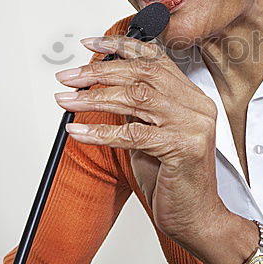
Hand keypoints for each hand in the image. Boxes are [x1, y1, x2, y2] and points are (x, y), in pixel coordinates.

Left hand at [54, 34, 223, 247]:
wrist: (196, 219)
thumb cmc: (172, 180)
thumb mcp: (150, 136)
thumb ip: (136, 111)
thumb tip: (102, 88)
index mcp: (191, 97)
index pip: (155, 59)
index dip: (121, 47)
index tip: (90, 45)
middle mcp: (196, 105)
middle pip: (143, 74)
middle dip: (99, 72)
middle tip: (69, 77)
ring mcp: (193, 125)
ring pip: (136, 97)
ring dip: (94, 98)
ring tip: (66, 100)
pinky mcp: (183, 147)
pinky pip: (133, 134)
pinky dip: (100, 132)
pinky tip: (77, 132)